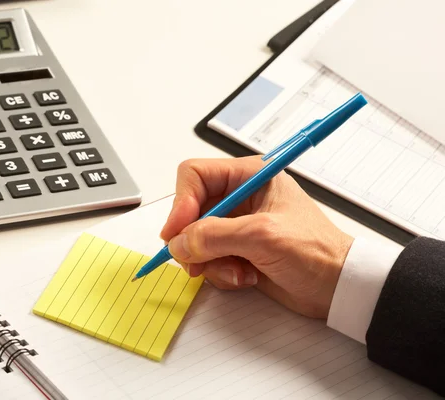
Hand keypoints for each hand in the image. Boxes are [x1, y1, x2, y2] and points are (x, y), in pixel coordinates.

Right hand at [160, 156, 353, 318]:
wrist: (338, 288)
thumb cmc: (316, 252)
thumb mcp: (263, 237)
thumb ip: (215, 236)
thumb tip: (178, 243)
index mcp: (248, 177)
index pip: (195, 176)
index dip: (181, 202)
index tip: (176, 232)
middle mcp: (238, 198)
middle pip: (189, 211)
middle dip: (192, 240)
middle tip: (197, 262)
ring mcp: (235, 226)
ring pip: (194, 239)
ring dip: (209, 261)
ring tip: (238, 272)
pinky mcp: (235, 251)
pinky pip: (207, 259)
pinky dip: (220, 273)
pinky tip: (246, 277)